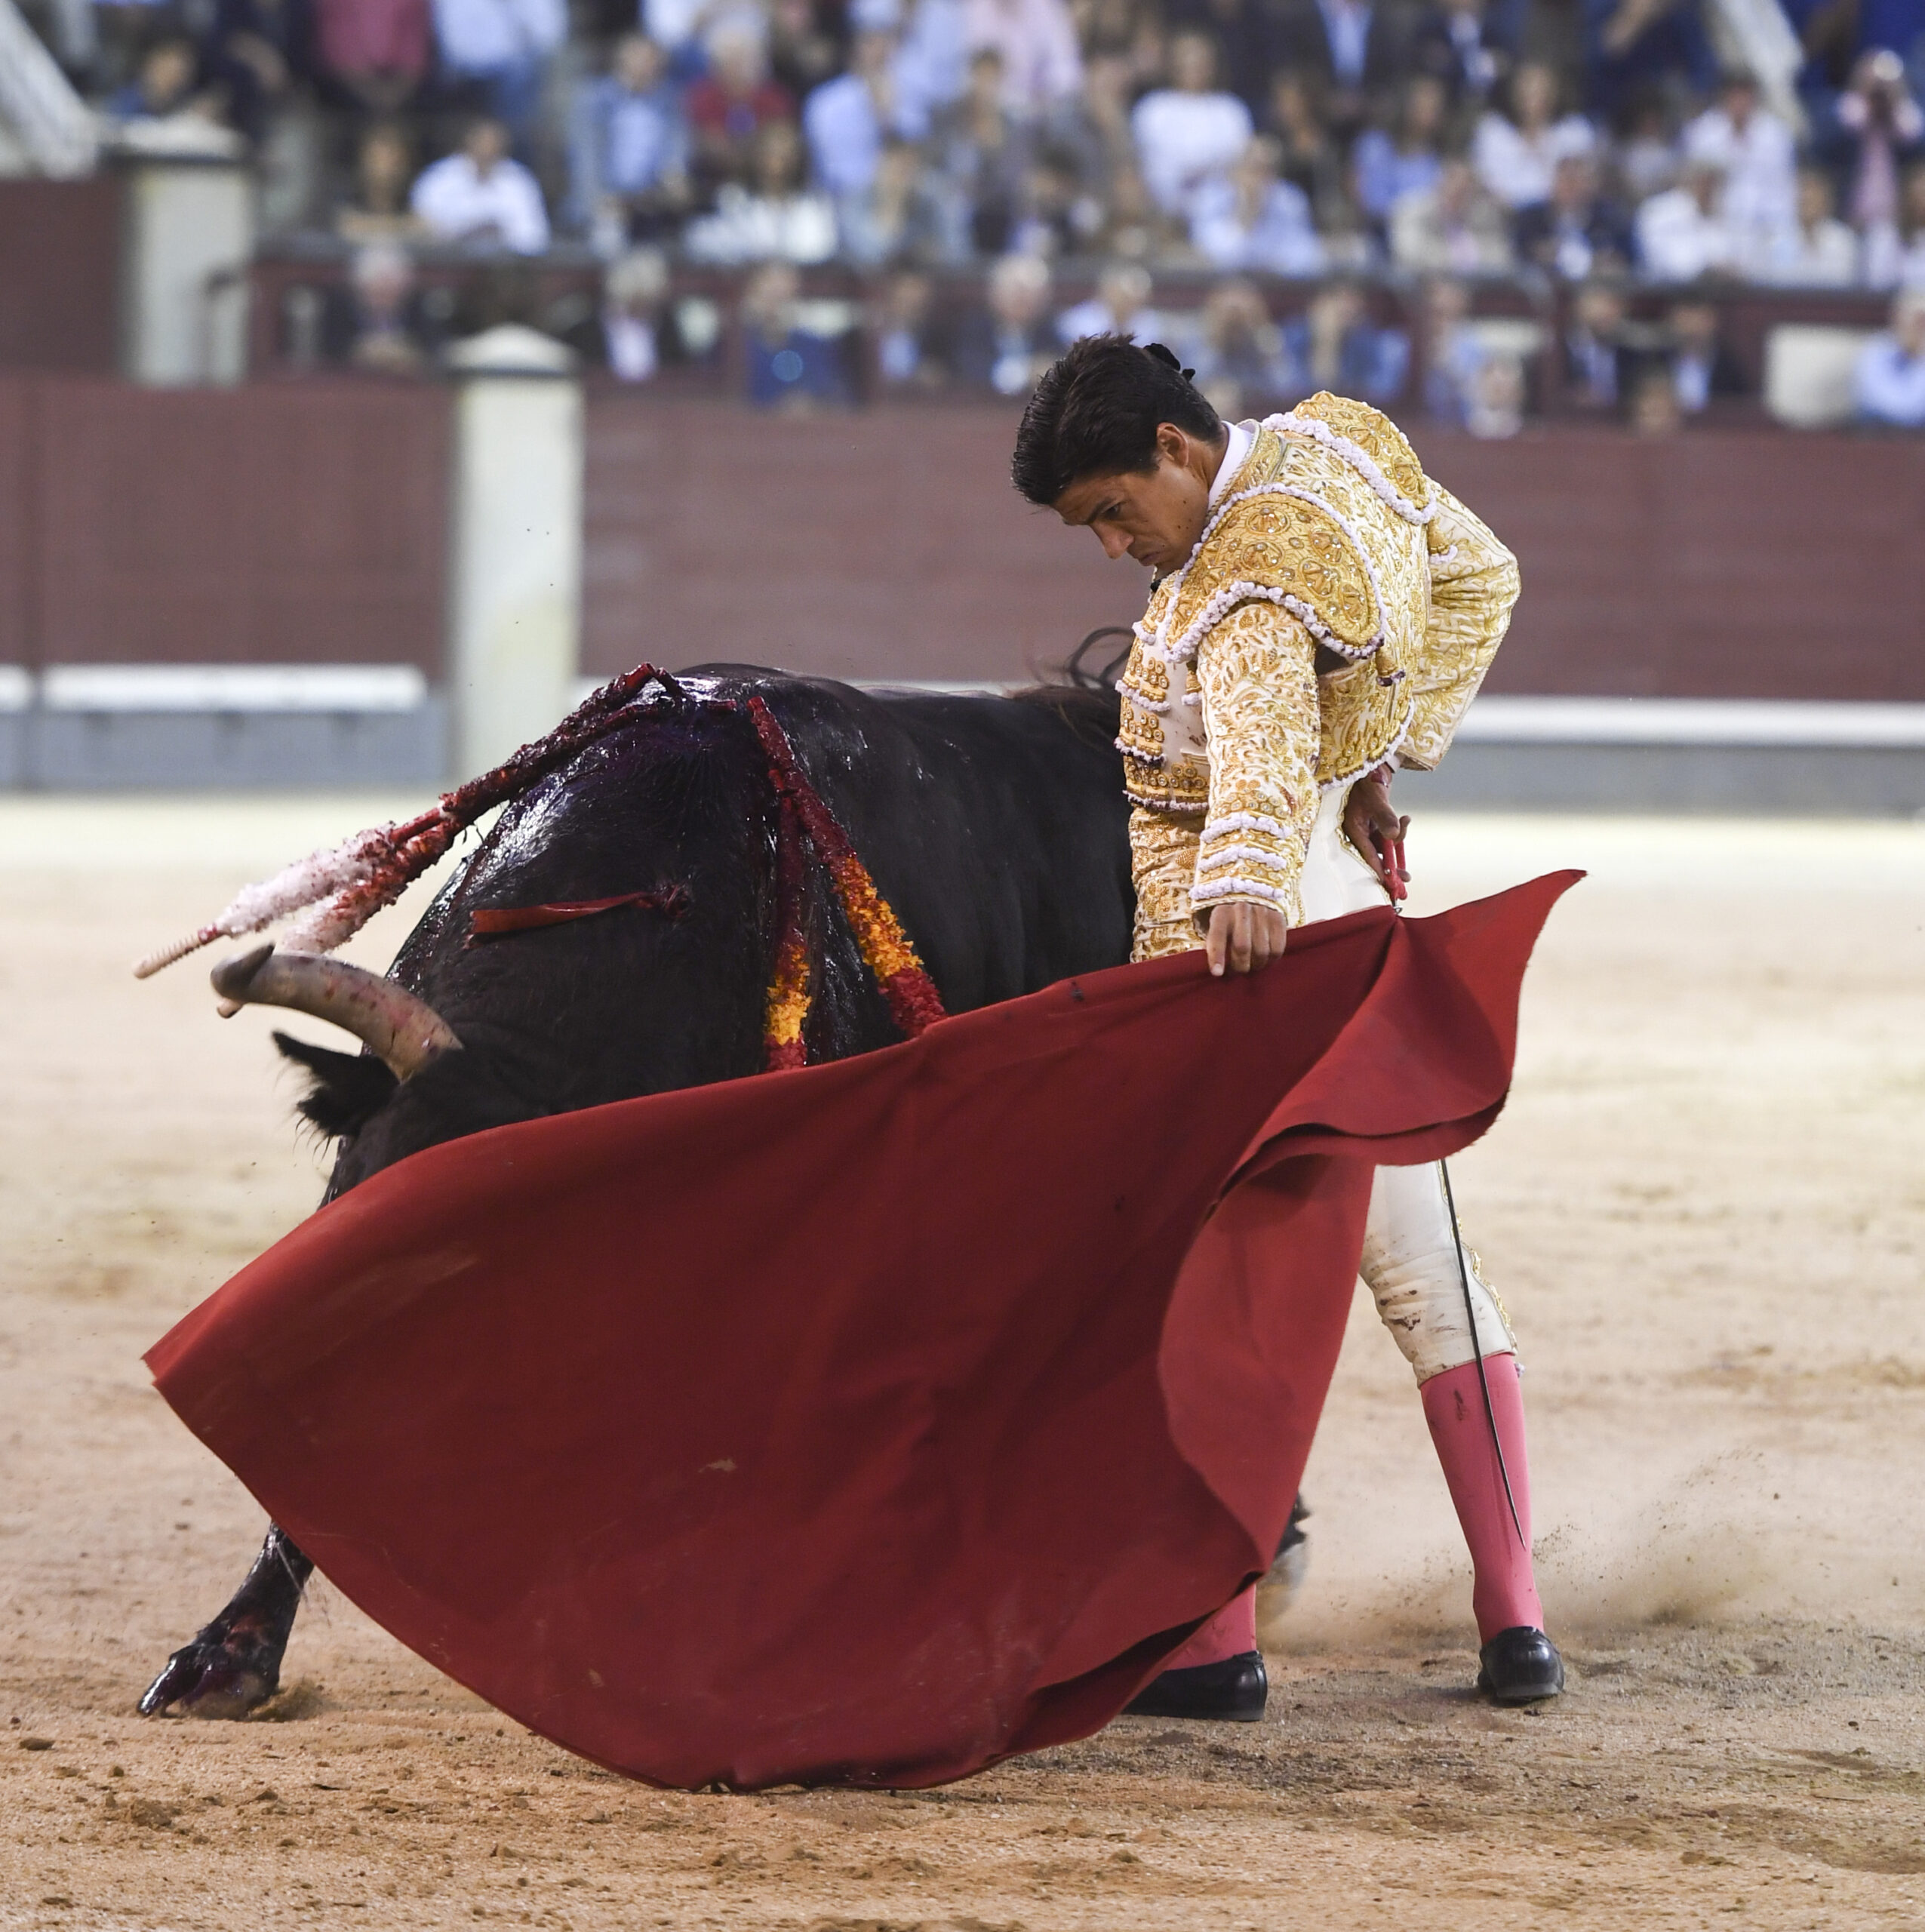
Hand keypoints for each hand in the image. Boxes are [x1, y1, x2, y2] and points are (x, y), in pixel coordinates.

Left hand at [1205, 900, 1287, 975]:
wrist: (1253, 898)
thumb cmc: (1230, 921)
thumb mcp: (1217, 927)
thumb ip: (1215, 946)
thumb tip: (1217, 971)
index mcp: (1221, 912)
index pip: (1217, 936)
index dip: (1217, 956)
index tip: (1217, 973)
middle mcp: (1241, 909)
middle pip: (1242, 947)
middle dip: (1240, 966)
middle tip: (1238, 971)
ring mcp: (1262, 912)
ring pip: (1261, 951)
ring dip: (1256, 965)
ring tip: (1252, 966)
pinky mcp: (1278, 918)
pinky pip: (1277, 949)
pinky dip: (1271, 960)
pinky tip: (1265, 960)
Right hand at [1345, 768, 1409, 899]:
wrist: (1369, 766)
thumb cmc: (1367, 780)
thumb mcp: (1376, 797)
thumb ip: (1385, 816)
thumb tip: (1394, 836)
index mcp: (1352, 828)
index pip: (1366, 855)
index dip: (1378, 870)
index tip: (1388, 883)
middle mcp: (1356, 831)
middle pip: (1374, 855)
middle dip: (1391, 865)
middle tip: (1406, 879)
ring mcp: (1365, 828)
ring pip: (1382, 846)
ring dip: (1397, 844)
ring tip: (1407, 832)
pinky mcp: (1372, 824)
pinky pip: (1386, 836)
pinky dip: (1397, 832)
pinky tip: (1406, 819)